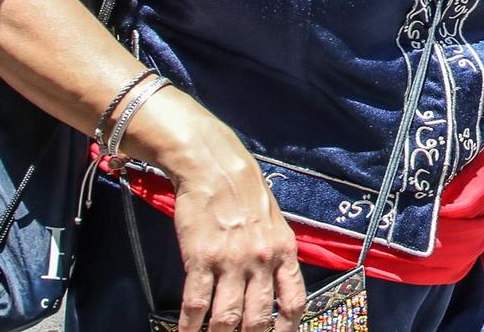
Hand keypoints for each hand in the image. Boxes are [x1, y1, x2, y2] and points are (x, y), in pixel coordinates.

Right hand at [143, 95, 303, 331]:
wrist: (216, 167)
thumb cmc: (246, 194)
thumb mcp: (275, 223)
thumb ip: (278, 257)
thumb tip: (278, 291)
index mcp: (284, 251)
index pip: (293, 301)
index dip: (288, 329)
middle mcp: (261, 260)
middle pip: (258, 319)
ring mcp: (231, 261)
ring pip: (227, 317)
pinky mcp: (200, 258)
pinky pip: (196, 303)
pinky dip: (190, 327)